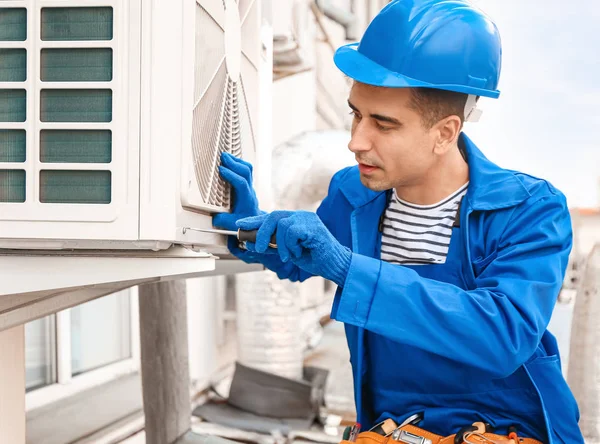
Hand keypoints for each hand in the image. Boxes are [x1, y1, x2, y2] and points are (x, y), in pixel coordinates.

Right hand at [212, 152, 262, 260]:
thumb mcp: (233, 224)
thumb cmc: (245, 223)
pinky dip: (238, 164)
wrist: (256, 223)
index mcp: (247, 199)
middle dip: (234, 163)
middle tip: (223, 156)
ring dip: (237, 161)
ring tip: (226, 156)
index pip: (241, 183)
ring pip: (247, 169)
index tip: (221, 169)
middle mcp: (249, 190)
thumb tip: (214, 217)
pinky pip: (245, 170)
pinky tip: (230, 161)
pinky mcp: (246, 185)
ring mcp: (249, 186)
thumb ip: (223, 221)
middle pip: (246, 172)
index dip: (232, 175)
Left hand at [237, 211, 351, 286]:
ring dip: (281, 244)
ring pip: (282, 225)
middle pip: (274, 216)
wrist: (334, 265)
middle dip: (261, 232)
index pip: (271, 217)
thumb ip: (270, 246)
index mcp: (294, 220)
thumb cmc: (313, 258)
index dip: (254, 220)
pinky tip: (299, 252)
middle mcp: (301, 216)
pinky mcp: (314, 227)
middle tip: (257, 247)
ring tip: (290, 255)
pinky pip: (292, 232)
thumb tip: (249, 243)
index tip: (240, 225)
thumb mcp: (287, 252)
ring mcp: (308, 220)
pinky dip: (291, 245)